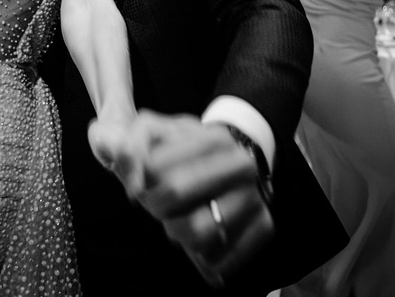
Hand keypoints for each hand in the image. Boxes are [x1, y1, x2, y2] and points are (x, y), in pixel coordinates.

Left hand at [97, 111, 273, 284]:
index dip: (139, 180)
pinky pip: (219, 260)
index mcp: (212, 138)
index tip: (142, 183)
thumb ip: (130, 146)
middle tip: (157, 204)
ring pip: (196, 233)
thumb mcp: (154, 134)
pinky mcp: (264, 227)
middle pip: (175, 193)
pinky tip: (200, 242)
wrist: (231, 161)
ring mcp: (255, 196)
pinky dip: (201, 259)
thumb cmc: (184, 151)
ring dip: (176, 233)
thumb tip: (135, 186)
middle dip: (155, 204)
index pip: (155, 166)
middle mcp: (241, 165)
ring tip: (179, 221)